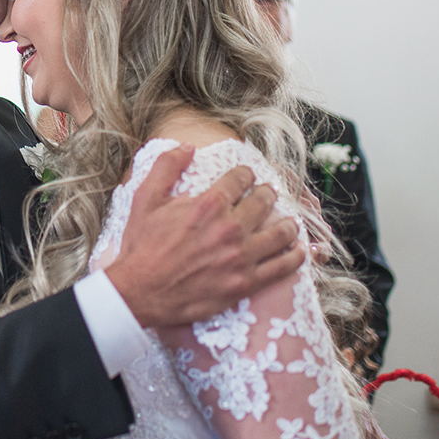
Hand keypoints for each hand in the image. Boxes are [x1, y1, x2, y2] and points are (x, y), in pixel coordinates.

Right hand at [104, 144, 304, 327]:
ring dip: (288, 223)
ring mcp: (240, 258)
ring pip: (280, 233)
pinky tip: (299, 250)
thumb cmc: (141, 246)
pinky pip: (281, 268)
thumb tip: (187, 146)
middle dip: (268, 194)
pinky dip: (295, 257)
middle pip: (265, 201)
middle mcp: (229, 229)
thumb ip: (166, 166)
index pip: (241, 178)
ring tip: (289, 221)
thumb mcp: (145, 199)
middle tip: (268, 195)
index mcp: (208, 204)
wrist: (138, 292)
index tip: (246, 177)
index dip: (246, 174)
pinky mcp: (245, 284)